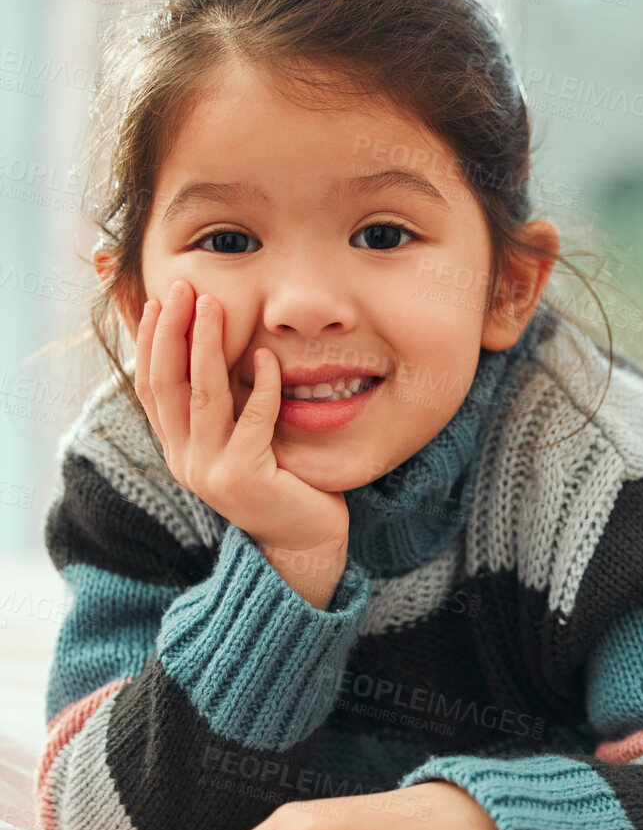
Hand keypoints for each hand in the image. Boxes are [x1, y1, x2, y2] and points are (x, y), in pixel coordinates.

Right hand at [134, 280, 349, 593]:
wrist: (305, 541)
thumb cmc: (283, 482)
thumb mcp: (245, 438)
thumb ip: (228, 404)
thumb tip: (218, 350)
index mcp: (179, 448)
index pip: (150, 385)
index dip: (150, 341)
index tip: (159, 299)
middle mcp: (185, 459)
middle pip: (166, 383)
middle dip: (172, 331)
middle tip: (182, 288)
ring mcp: (210, 470)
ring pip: (202, 396)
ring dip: (206, 345)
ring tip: (213, 305)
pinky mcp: (244, 476)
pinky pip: (252, 420)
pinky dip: (260, 386)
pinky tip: (267, 358)